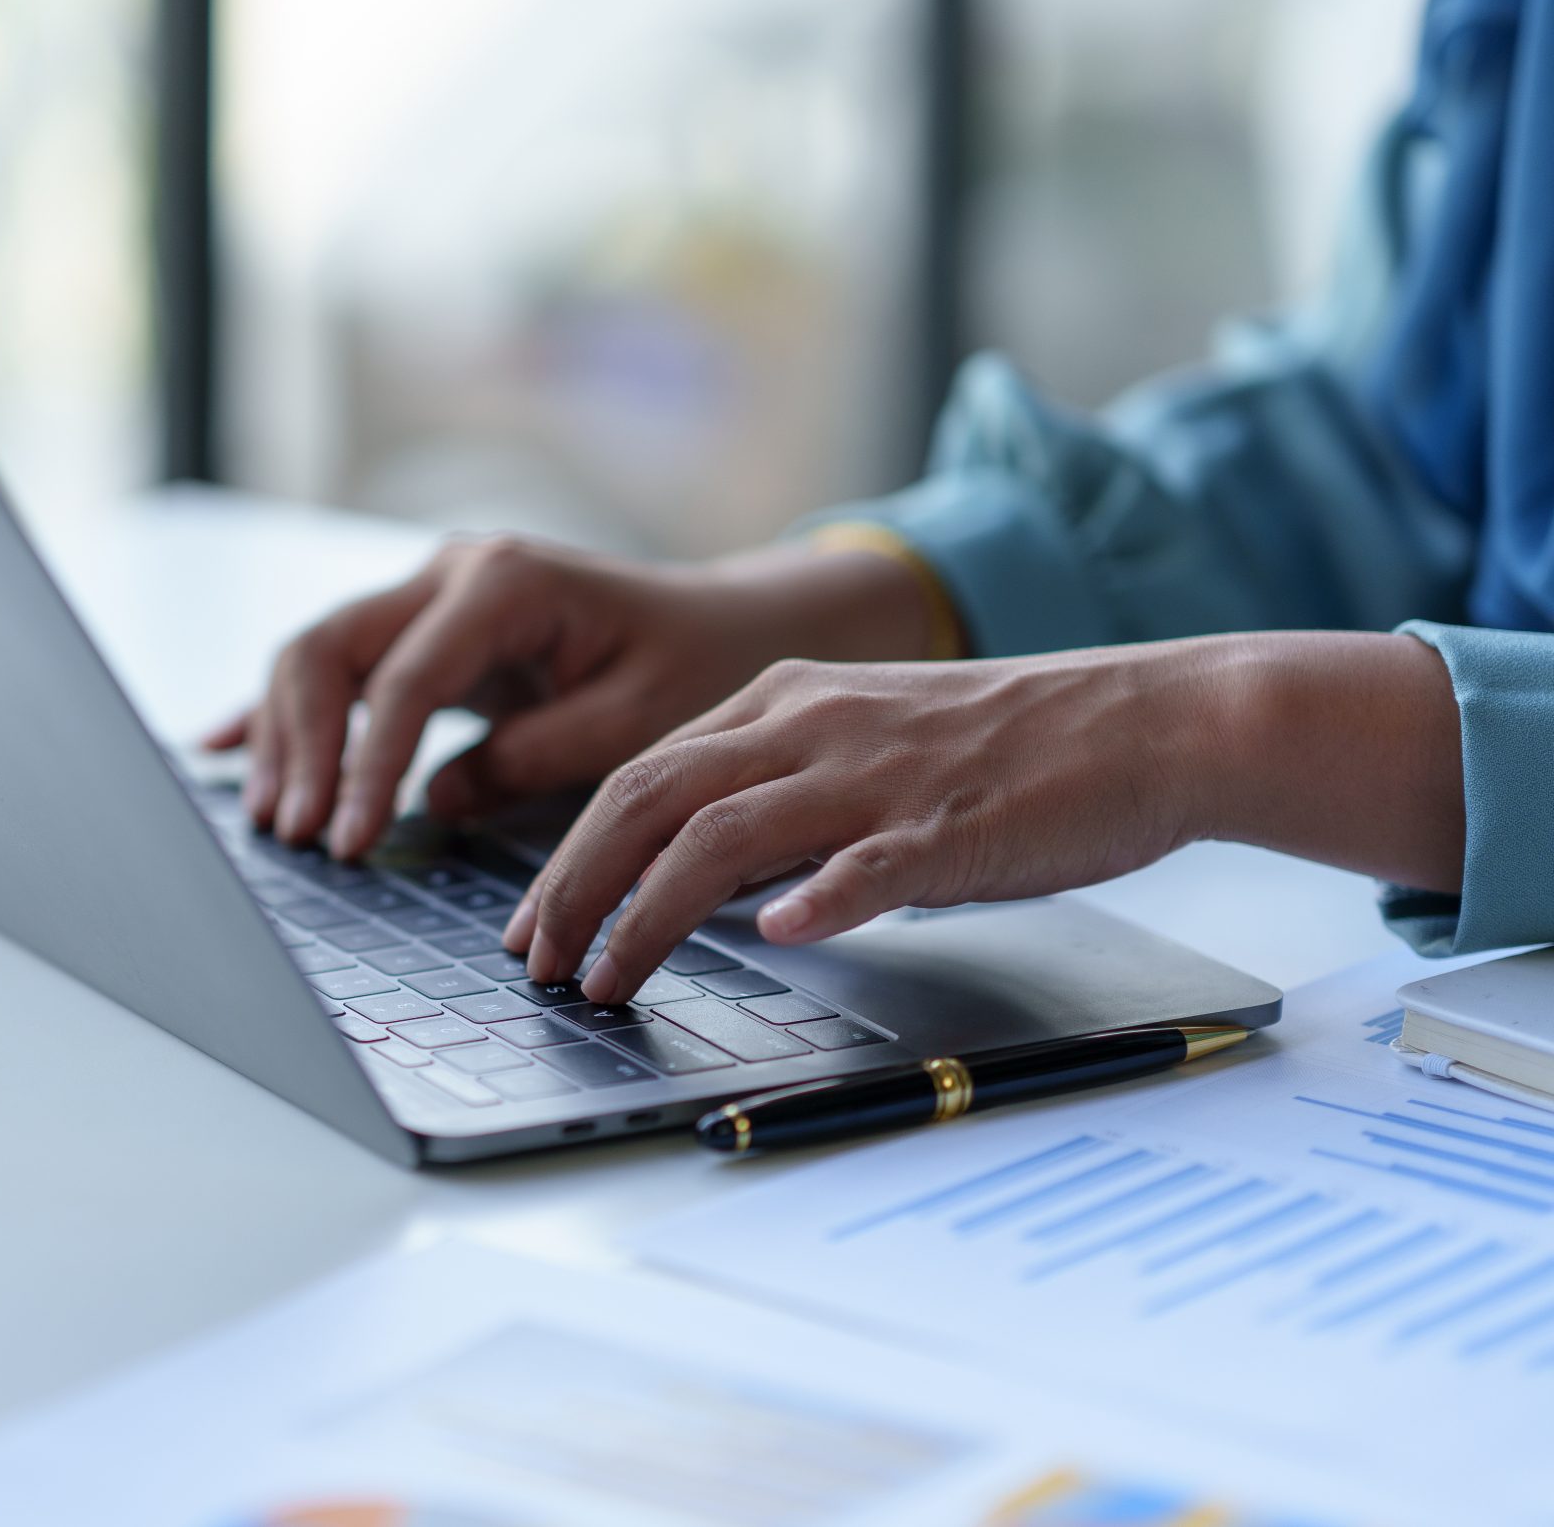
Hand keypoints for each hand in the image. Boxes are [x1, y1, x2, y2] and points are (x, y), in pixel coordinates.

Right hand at [205, 535, 934, 857]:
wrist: (728, 627)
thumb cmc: (696, 667)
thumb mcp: (637, 722)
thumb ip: (536, 757)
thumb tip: (436, 801)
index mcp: (504, 582)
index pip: (402, 678)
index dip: (364, 764)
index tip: (351, 840)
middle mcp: (452, 572)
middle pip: (330, 648)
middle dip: (301, 744)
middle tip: (299, 835)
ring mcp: (429, 595)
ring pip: (318, 654)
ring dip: (285, 736)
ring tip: (277, 822)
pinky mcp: (424, 631)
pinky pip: (337, 667)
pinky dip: (283, 710)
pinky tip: (222, 747)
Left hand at [507, 632, 1466, 1003]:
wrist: (1150, 720)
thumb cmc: (1011, 748)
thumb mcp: (869, 742)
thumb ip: (786, 794)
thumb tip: (715, 879)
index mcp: (786, 700)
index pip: (640, 774)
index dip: (570, 853)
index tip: (533, 923)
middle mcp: (813, 724)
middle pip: (650, 798)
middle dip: (575, 886)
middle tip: (536, 962)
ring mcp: (878, 772)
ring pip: (723, 832)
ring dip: (648, 913)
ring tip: (606, 981)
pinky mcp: (951, 823)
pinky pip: (868, 861)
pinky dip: (817, 897)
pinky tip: (778, 936)